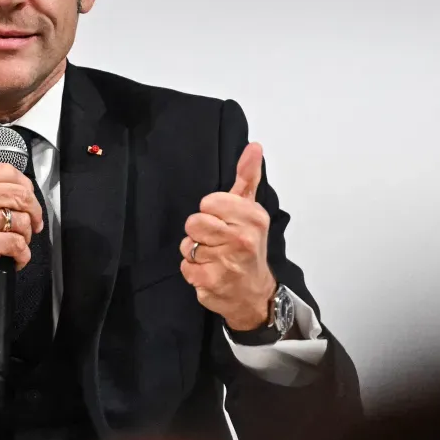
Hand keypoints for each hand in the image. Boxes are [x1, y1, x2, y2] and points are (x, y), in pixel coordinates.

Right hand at [0, 163, 43, 348]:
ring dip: (26, 236)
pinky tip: (14, 260)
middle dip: (34, 212)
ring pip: (22, 219)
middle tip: (34, 225)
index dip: (26, 186)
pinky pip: (18, 244)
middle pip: (20, 193)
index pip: (6, 171)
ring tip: (17, 245)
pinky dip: (22, 255)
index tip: (30, 200)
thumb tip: (17, 193)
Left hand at [179, 142, 276, 330]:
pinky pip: (185, 266)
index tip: (224, 222)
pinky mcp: (211, 282)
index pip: (209, 202)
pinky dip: (193, 271)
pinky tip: (210, 273)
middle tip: (217, 241)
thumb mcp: (251, 210)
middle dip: (201, 233)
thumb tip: (254, 146)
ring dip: (196, 253)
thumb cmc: (249, 247)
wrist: (254, 293)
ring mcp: (227, 262)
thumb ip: (248, 177)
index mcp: (253, 217)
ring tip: (214, 258)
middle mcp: (242, 239)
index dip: (211, 212)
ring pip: (187, 245)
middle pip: (194, 222)